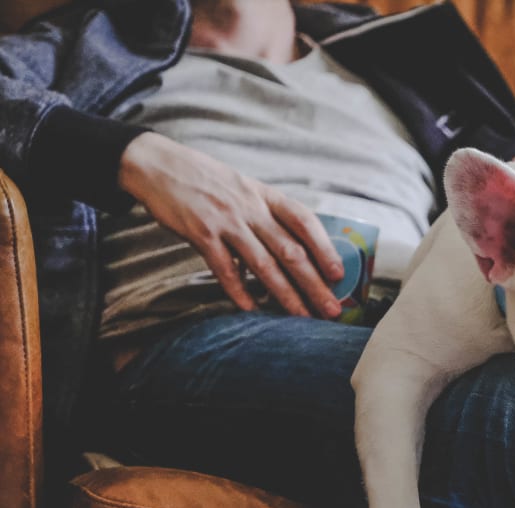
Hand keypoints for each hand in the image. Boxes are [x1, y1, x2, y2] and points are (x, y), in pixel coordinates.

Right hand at [119, 132, 343, 317]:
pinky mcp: (201, 234)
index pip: (305, 221)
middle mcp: (251, 208)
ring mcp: (226, 221)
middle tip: (331, 309)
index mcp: (266, 195)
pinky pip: (225, 269)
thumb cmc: (206, 180)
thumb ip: (269, 213)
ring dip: (286, 296)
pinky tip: (252, 311)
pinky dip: (240, 292)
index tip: (339, 273)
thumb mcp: (245, 187)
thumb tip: (298, 247)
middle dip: (314, 284)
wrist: (157, 164)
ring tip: (301, 318)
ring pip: (264, 265)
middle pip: (291, 250)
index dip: (325, 248)